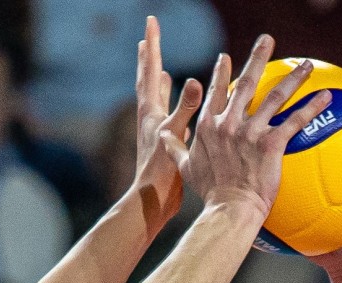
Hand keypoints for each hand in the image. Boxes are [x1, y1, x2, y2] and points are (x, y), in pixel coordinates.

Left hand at [131, 16, 202, 226]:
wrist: (152, 202)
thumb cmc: (161, 172)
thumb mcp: (176, 136)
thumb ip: (185, 109)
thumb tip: (194, 81)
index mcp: (151, 111)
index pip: (150, 70)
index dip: (153, 44)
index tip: (151, 21)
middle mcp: (149, 117)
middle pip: (147, 79)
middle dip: (149, 57)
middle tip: (148, 37)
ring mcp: (154, 130)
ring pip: (155, 98)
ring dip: (158, 80)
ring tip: (159, 68)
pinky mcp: (163, 143)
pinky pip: (168, 116)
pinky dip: (171, 106)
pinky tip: (177, 110)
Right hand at [163, 36, 331, 217]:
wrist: (228, 210)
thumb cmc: (209, 193)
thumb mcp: (185, 168)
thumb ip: (175, 147)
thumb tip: (162, 136)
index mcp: (209, 125)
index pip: (217, 92)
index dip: (222, 73)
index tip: (226, 57)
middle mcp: (229, 122)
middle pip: (247, 82)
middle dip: (258, 57)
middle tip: (268, 40)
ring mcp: (250, 131)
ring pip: (275, 95)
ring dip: (293, 77)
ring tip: (307, 64)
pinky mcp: (271, 144)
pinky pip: (295, 120)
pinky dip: (312, 107)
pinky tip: (327, 96)